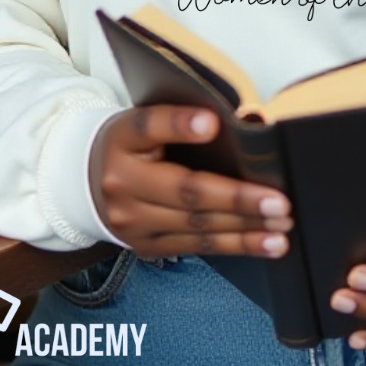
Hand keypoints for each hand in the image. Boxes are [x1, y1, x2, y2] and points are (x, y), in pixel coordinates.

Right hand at [89, 105, 292, 259]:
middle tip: (279, 202)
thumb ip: (180, 118)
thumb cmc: (128, 145)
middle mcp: (123, 186)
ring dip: (244, 230)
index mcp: (122, 141)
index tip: (213, 123)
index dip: (181, 125)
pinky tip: (265, 244)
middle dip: (237, 200)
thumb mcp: (142, 121)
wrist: (86, 183)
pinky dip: (235, 245)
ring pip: (196, 227)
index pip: (150, 128)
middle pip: (186, 192)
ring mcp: (133, 223)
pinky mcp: (146, 247)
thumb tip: (230, 122)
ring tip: (280, 228)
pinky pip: (197, 248)